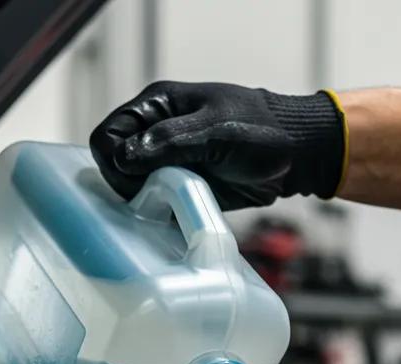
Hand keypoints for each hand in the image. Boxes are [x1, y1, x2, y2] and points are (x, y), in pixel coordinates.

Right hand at [90, 81, 343, 210]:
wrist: (293, 156)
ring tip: (170, 205)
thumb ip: (170, 142)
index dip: (114, 161)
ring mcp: (166, 165)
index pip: (107, 136)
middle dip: (127, 185)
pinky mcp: (179, 191)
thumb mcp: (216, 131)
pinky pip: (153, 208)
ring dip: (143, 203)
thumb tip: (124, 157)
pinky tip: (173, 219)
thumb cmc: (260, 131)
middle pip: (113, 167)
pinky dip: (158, 217)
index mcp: (156, 107)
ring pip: (130, 191)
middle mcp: (154, 136)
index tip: (138, 178)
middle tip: (158, 195)